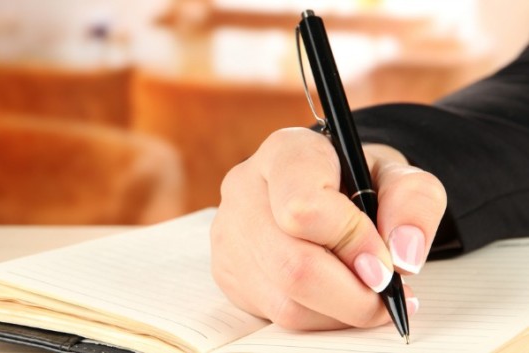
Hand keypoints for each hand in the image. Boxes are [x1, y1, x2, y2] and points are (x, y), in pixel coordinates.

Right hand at [210, 127, 445, 329]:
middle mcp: (246, 189)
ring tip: (366, 293)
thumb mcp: (398, 177)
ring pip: (286, 300)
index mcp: (286, 152)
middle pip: (293, 266)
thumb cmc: (358, 181)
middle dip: (353, 295)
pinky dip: (319, 317)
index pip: (304, 206)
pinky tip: (336, 296)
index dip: (351, 242)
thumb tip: (402, 257)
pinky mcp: (229, 270)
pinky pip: (275, 314)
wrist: (321, 187)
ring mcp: (231, 233)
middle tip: (386, 293)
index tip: (385, 262)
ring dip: (340, 311)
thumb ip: (414, 204)